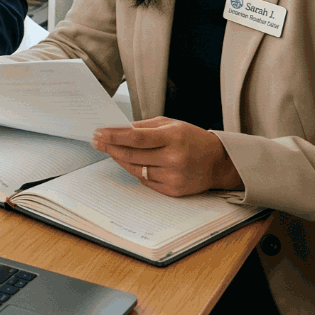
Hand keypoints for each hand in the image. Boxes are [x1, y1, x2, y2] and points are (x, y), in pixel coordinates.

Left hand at [91, 116, 243, 196]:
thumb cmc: (193, 139)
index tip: (98, 133)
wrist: (218, 162)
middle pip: (132, 155)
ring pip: (135, 169)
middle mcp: (173, 158)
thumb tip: (119, 129)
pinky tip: (130, 162)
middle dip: (110, 147)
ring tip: (110, 150)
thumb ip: (145, 126)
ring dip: (119, 159)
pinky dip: (135, 171)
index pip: (136, 137)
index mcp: (173, 137)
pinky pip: (145, 181)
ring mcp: (173, 176)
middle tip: (97, 141)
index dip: (114, 136)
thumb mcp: (172, 124)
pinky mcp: (173, 190)